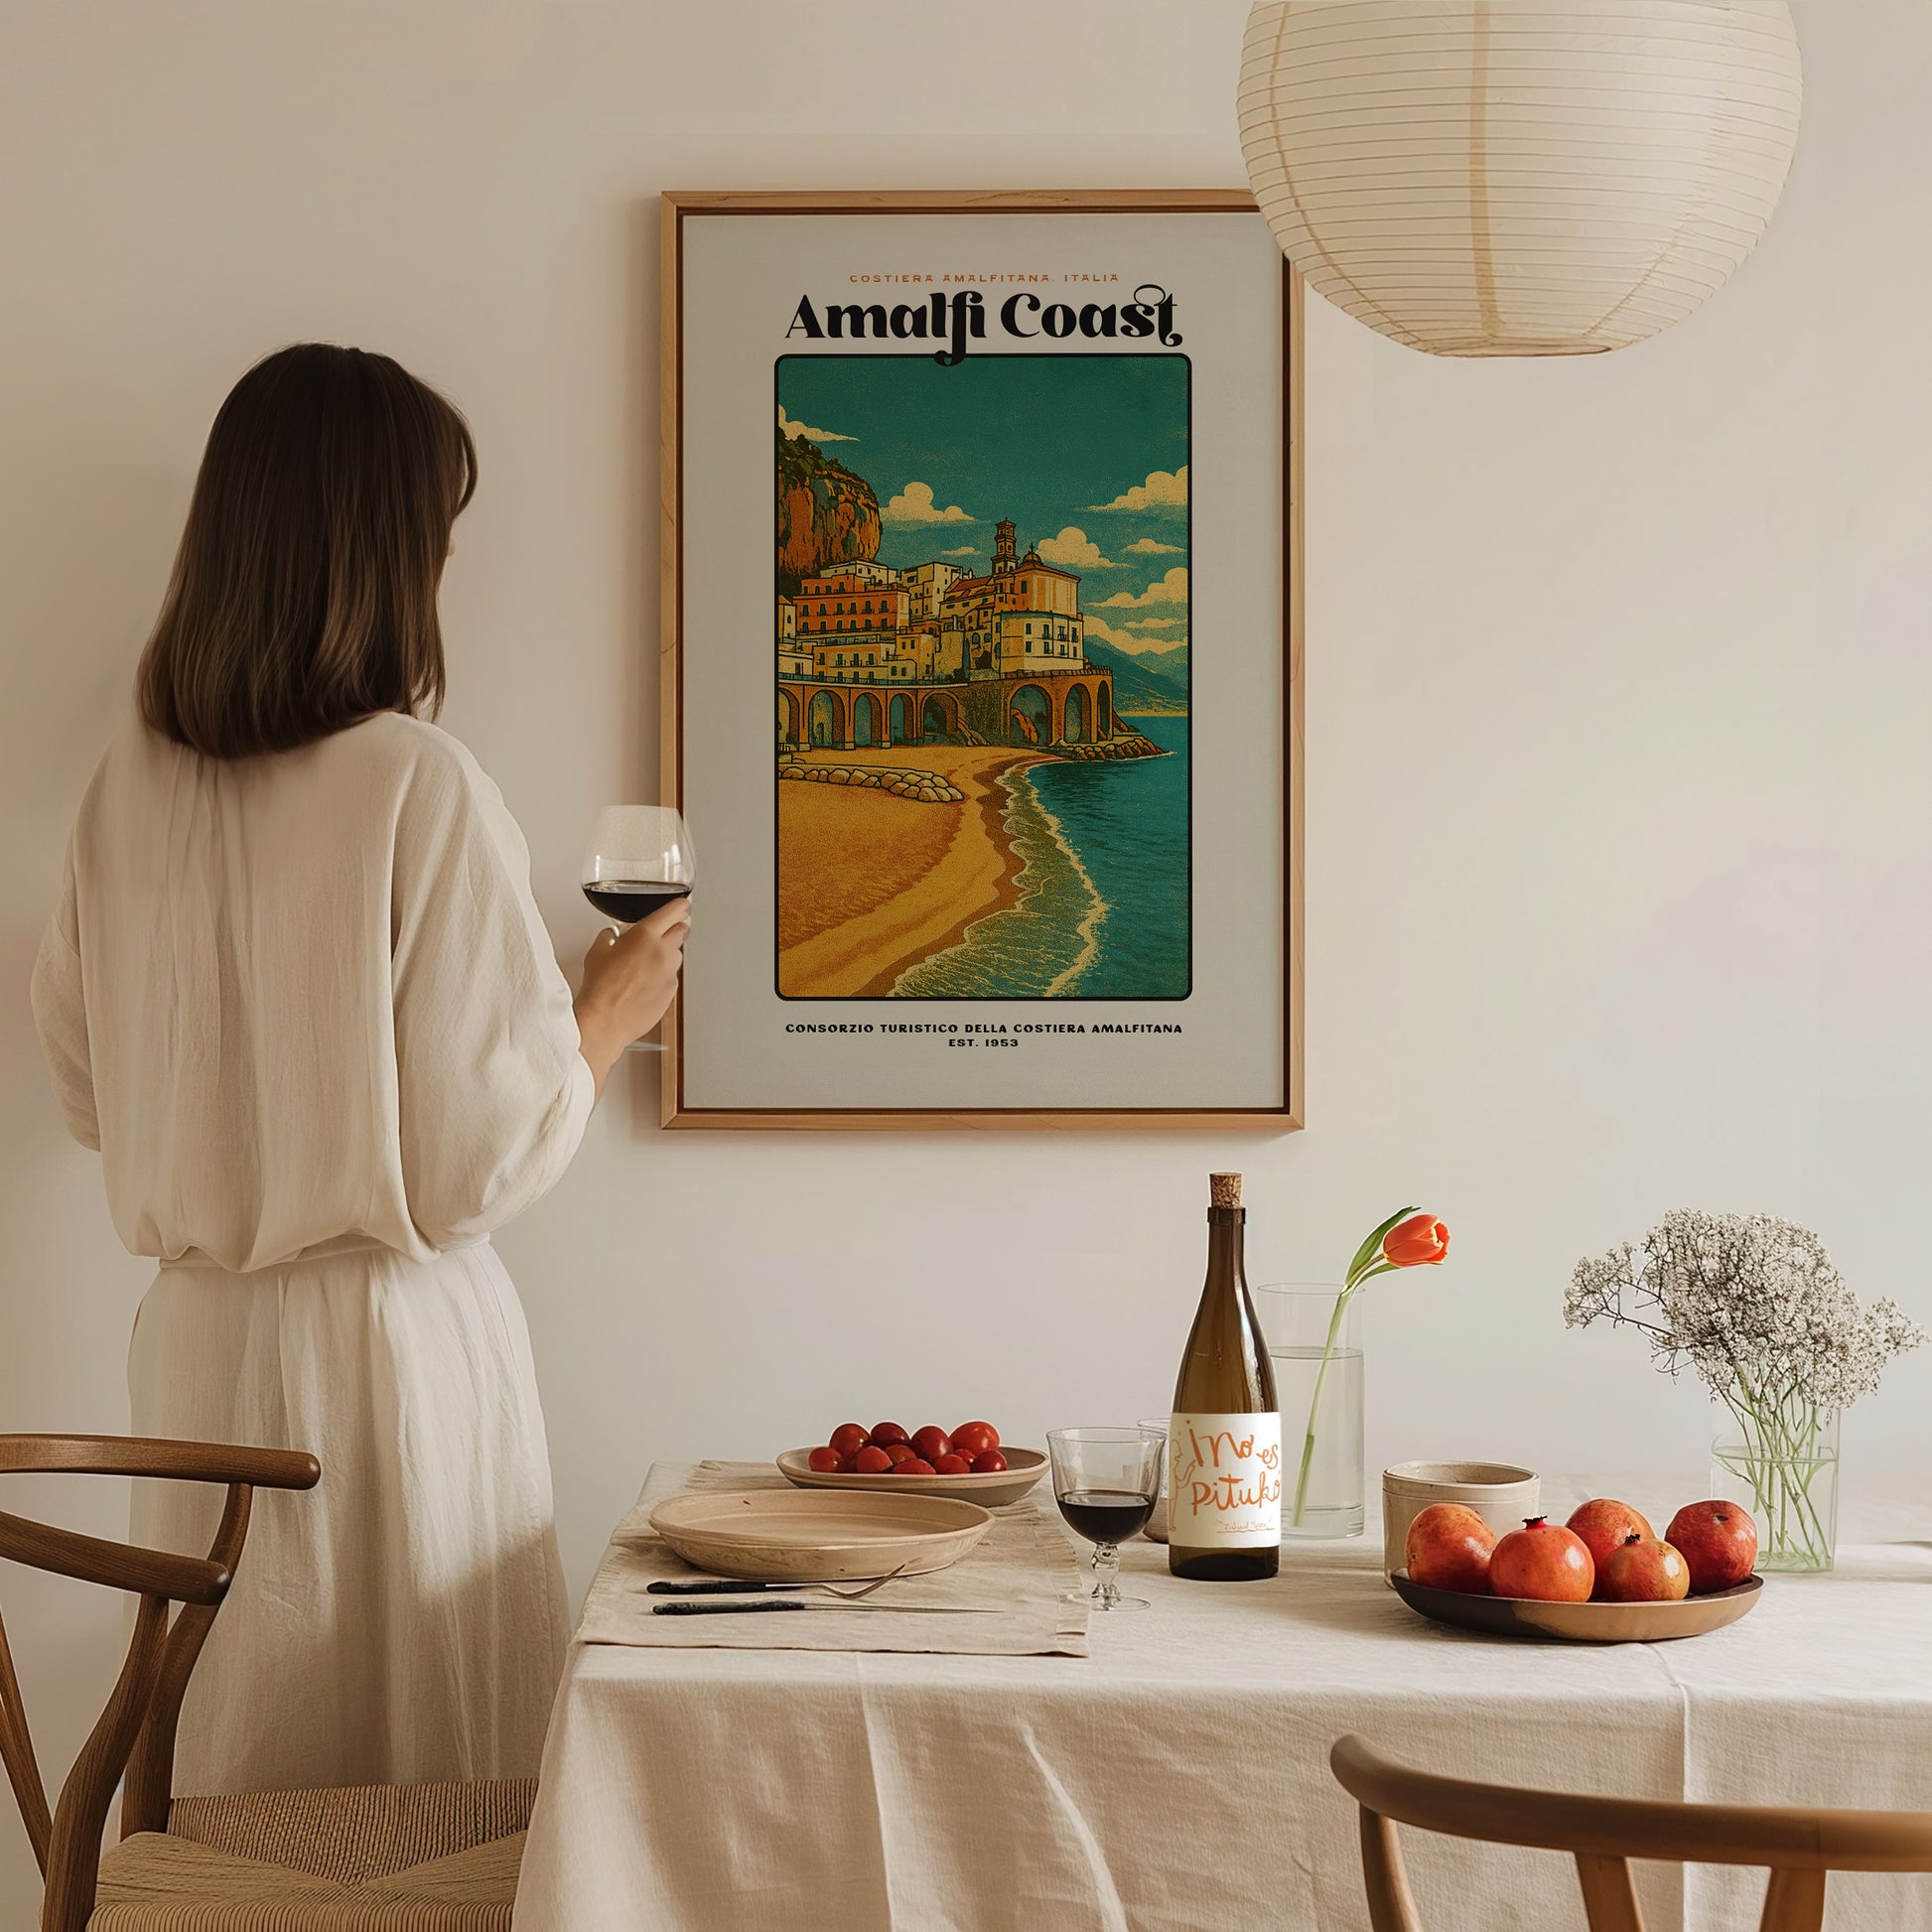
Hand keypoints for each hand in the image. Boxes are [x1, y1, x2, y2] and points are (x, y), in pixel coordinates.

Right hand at [574, 895, 690, 1095]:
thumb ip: (609, 937)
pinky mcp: (671, 993)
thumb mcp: (597, 952)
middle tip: (662, 934)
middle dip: (674, 929)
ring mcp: (670, 973)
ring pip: (677, 956)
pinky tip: (644, 985)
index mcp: (645, 935)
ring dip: (667, 955)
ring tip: (645, 965)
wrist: (605, 1020)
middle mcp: (663, 952)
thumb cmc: (600, 988)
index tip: (682, 907)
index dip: (681, 907)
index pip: (675, 911)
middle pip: (682, 931)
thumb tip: (612, 936)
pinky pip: (672, 978)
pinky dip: (663, 977)